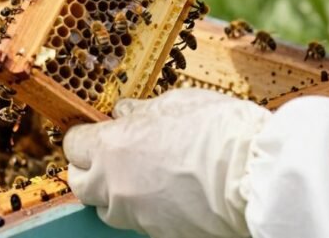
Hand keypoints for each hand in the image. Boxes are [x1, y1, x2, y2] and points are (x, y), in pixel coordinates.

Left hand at [64, 89, 269, 237]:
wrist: (255, 177)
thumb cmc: (219, 133)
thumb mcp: (177, 104)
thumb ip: (142, 111)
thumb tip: (126, 113)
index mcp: (113, 147)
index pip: (74, 145)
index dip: (85, 136)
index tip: (97, 131)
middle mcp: (116, 186)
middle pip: (80, 183)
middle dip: (88, 168)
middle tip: (109, 155)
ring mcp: (136, 215)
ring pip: (107, 208)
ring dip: (115, 192)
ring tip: (143, 175)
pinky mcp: (159, 234)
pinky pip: (139, 220)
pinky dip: (146, 207)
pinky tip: (169, 192)